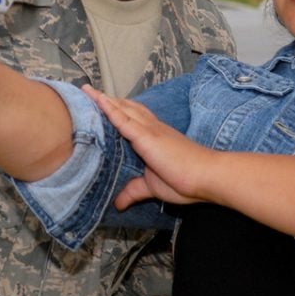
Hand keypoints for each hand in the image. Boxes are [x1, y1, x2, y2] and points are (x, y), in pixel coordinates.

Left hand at [82, 85, 212, 208]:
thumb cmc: (186, 180)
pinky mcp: (147, 136)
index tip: (101, 102)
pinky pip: (124, 119)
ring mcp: (149, 130)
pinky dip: (110, 110)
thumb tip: (119, 204)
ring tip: (87, 91)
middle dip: (107, 100)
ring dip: (103, 100)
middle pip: (125, 108)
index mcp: (154, 137)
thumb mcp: (152, 187)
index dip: (117, 109)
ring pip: (122, 109)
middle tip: (88, 91)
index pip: (131, 118)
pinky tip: (99, 102)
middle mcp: (151, 128)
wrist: (208, 177)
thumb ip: (134, 191)